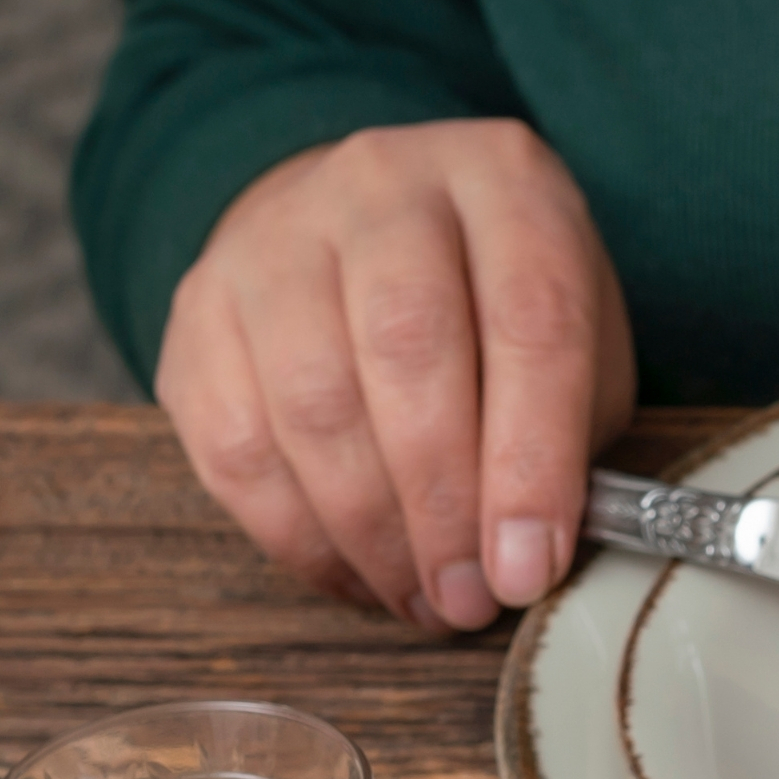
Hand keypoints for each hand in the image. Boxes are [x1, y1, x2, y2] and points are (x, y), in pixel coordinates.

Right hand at [155, 119, 635, 629]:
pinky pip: (235, 443)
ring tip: (420, 598)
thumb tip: (529, 560)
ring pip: (312, 404)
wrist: (362, 226)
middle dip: (442, 506)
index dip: (532, 461)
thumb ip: (574, 431)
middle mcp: (383, 185)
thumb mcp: (577, 336)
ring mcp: (277, 236)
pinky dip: (298, 535)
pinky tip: (354, 572)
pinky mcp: (200, 304)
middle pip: (407, 352)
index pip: (530, 319)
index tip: (529, 567)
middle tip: (468, 598)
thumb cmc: (490, 304)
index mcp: (504, 180)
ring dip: (371, 533)